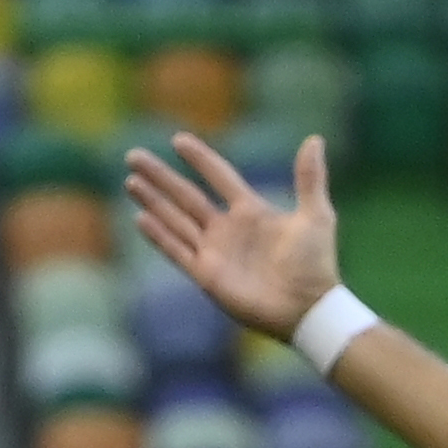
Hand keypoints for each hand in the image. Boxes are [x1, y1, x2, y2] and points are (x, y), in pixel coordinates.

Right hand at [124, 130, 340, 341]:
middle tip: (133, 156)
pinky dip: (159, 235)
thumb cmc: (315, 265)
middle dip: (160, 176)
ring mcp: (215, 252)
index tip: (178, 140)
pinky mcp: (207, 275)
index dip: (200, 159)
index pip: (219, 176)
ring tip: (131, 181)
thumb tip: (314, 139)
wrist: (307, 308)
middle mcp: (228, 229)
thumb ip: (309, 178)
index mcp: (251, 211)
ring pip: (175, 219)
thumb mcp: (316, 215)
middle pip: (186, 196)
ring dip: (153, 201)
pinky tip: (140, 217)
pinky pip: (177, 251)